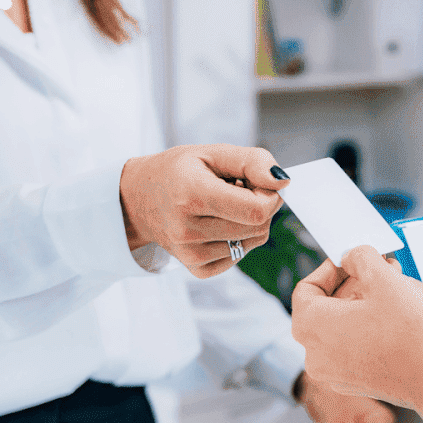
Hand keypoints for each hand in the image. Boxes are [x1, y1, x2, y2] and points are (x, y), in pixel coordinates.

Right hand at [119, 145, 287, 277]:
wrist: (139, 199)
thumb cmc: (178, 171)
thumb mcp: (213, 152)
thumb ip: (252, 161)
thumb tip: (283, 182)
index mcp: (192, 195)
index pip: (257, 210)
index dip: (269, 195)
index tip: (255, 183)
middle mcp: (189, 230)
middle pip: (259, 227)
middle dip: (260, 205)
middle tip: (236, 190)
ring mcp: (192, 254)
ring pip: (254, 242)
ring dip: (250, 222)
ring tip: (223, 206)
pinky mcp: (197, 270)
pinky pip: (240, 256)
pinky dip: (238, 239)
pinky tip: (217, 223)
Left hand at [290, 245, 422, 422]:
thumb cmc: (413, 336)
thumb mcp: (386, 279)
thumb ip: (361, 258)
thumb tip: (352, 257)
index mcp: (313, 327)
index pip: (306, 289)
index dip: (330, 269)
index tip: (350, 261)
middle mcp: (316, 355)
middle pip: (323, 309)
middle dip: (351, 284)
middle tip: (376, 270)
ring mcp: (334, 373)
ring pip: (339, 328)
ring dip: (361, 304)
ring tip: (391, 289)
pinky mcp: (355, 383)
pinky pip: (351, 347)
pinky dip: (366, 328)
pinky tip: (393, 316)